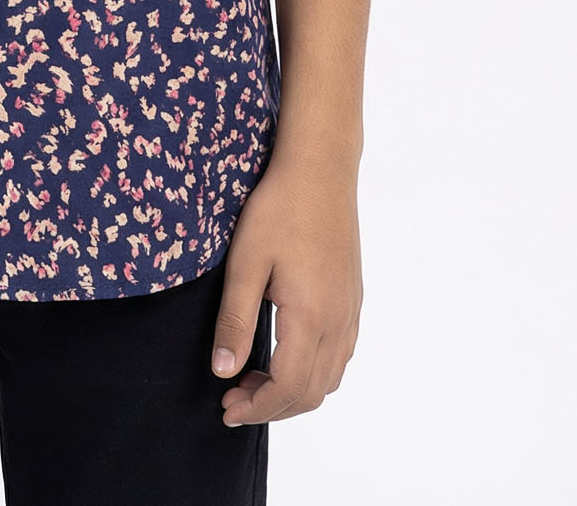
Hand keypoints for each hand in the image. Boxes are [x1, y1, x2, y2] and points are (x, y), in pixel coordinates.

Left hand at [209, 149, 362, 427]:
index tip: (226, 408)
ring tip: (253, 379)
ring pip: (329, 377)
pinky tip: (285, 354)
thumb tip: (223, 372)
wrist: (320, 169)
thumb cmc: (278, 208)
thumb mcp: (244, 262)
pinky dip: (313, 371)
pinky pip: (340, 354)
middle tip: (233, 399)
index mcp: (311, 317)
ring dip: (293, 391)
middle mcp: (338, 322)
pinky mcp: (352, 297)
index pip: (288, 387)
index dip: (257, 407)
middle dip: (272, 406)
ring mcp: (350, 310)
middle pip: (312, 392)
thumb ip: (235, 320)